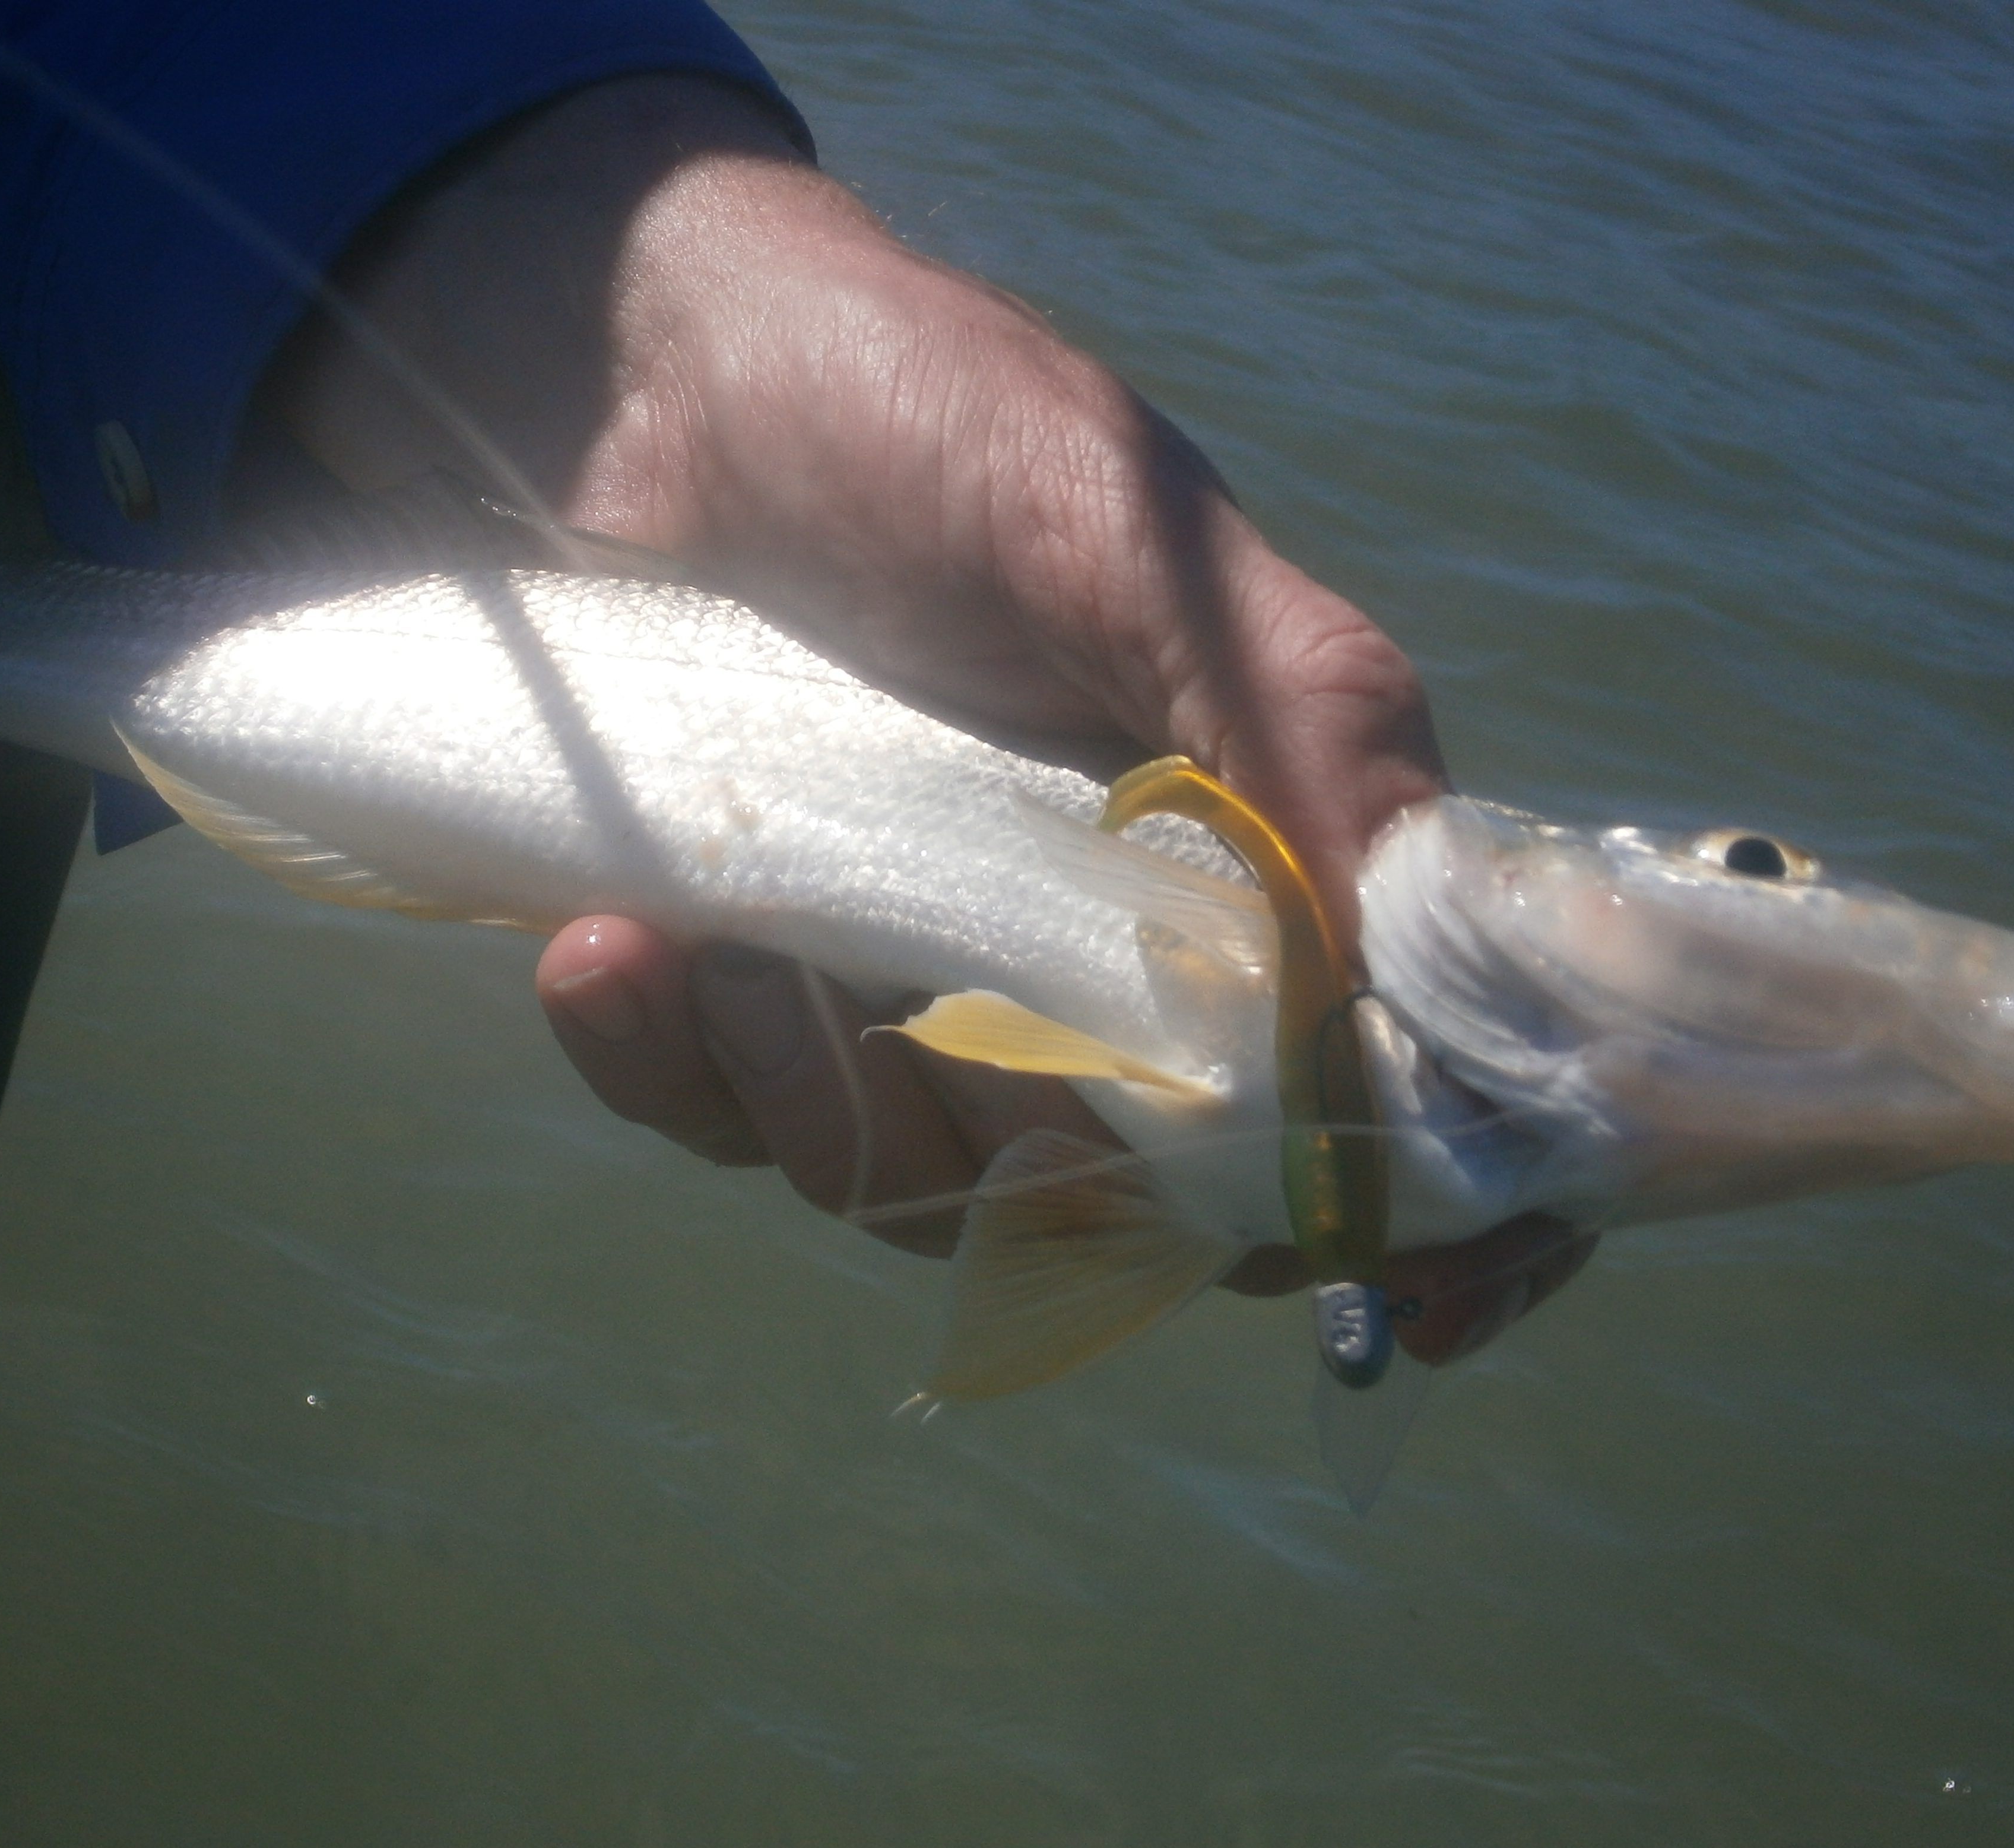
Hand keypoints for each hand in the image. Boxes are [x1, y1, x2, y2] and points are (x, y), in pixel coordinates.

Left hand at [262, 75, 1584, 1360]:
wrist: (648, 371)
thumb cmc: (916, 413)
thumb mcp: (1120, 525)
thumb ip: (1284, 712)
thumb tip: (1397, 943)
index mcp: (1237, 858)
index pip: (1366, 1095)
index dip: (1409, 1214)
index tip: (1409, 1309)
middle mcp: (1090, 958)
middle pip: (1118, 1196)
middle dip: (1018, 1141)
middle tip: (908, 986)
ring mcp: (911, 988)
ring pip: (907, 1188)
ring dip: (813, 1095)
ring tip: (720, 935)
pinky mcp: (747, 994)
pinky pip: (719, 1125)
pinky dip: (662, 1069)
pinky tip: (604, 959)